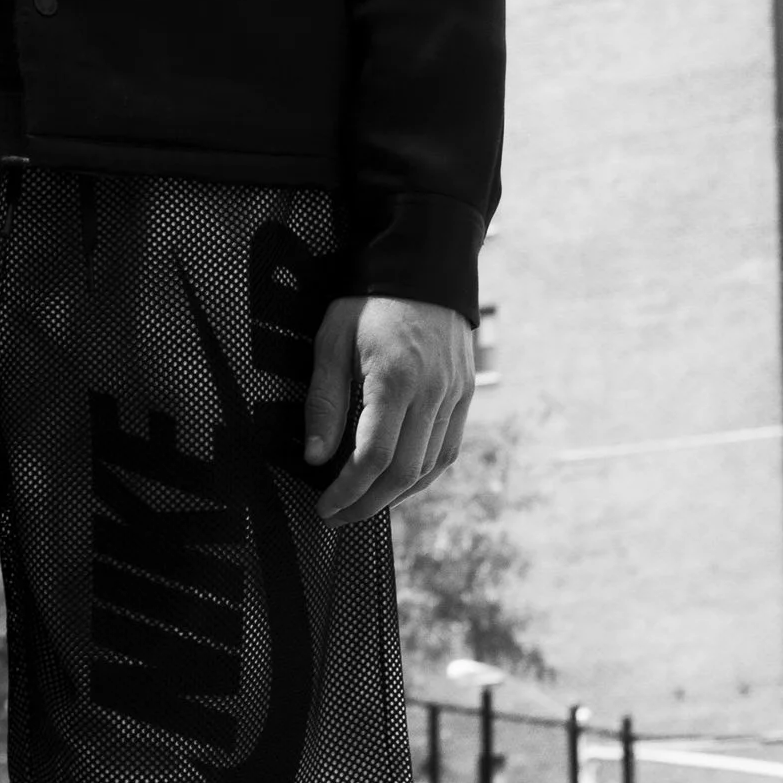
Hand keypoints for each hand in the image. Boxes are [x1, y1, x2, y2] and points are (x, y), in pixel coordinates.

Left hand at [304, 295, 474, 525]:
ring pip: (429, 467)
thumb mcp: (331, 342)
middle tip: (337, 516)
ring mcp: (455, 395)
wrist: (424, 266)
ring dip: (394, 496)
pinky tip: (398, 483)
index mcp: (395, 378)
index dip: (347, 491)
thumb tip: (316, 457)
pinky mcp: (466, 394)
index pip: (373, 456)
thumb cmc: (369, 301)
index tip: (324, 508)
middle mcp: (432, 392)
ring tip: (362, 503)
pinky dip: (423, 475)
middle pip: (403, 472)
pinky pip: (447, 450)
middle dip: (367, 504)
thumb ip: (324, 402)